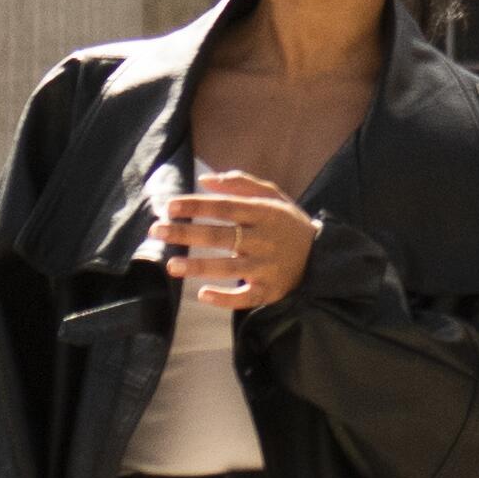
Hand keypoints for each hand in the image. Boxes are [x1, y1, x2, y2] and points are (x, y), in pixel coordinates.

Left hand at [155, 169, 315, 312]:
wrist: (321, 257)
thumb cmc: (286, 223)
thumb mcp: (272, 196)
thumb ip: (240, 184)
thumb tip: (204, 179)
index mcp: (264, 213)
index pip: (225, 207)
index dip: (197, 206)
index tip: (170, 206)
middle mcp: (265, 239)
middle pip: (221, 236)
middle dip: (187, 232)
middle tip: (157, 230)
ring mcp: (267, 267)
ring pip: (229, 268)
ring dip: (199, 266)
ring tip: (171, 265)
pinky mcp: (269, 290)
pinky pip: (245, 297)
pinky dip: (225, 298)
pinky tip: (202, 295)